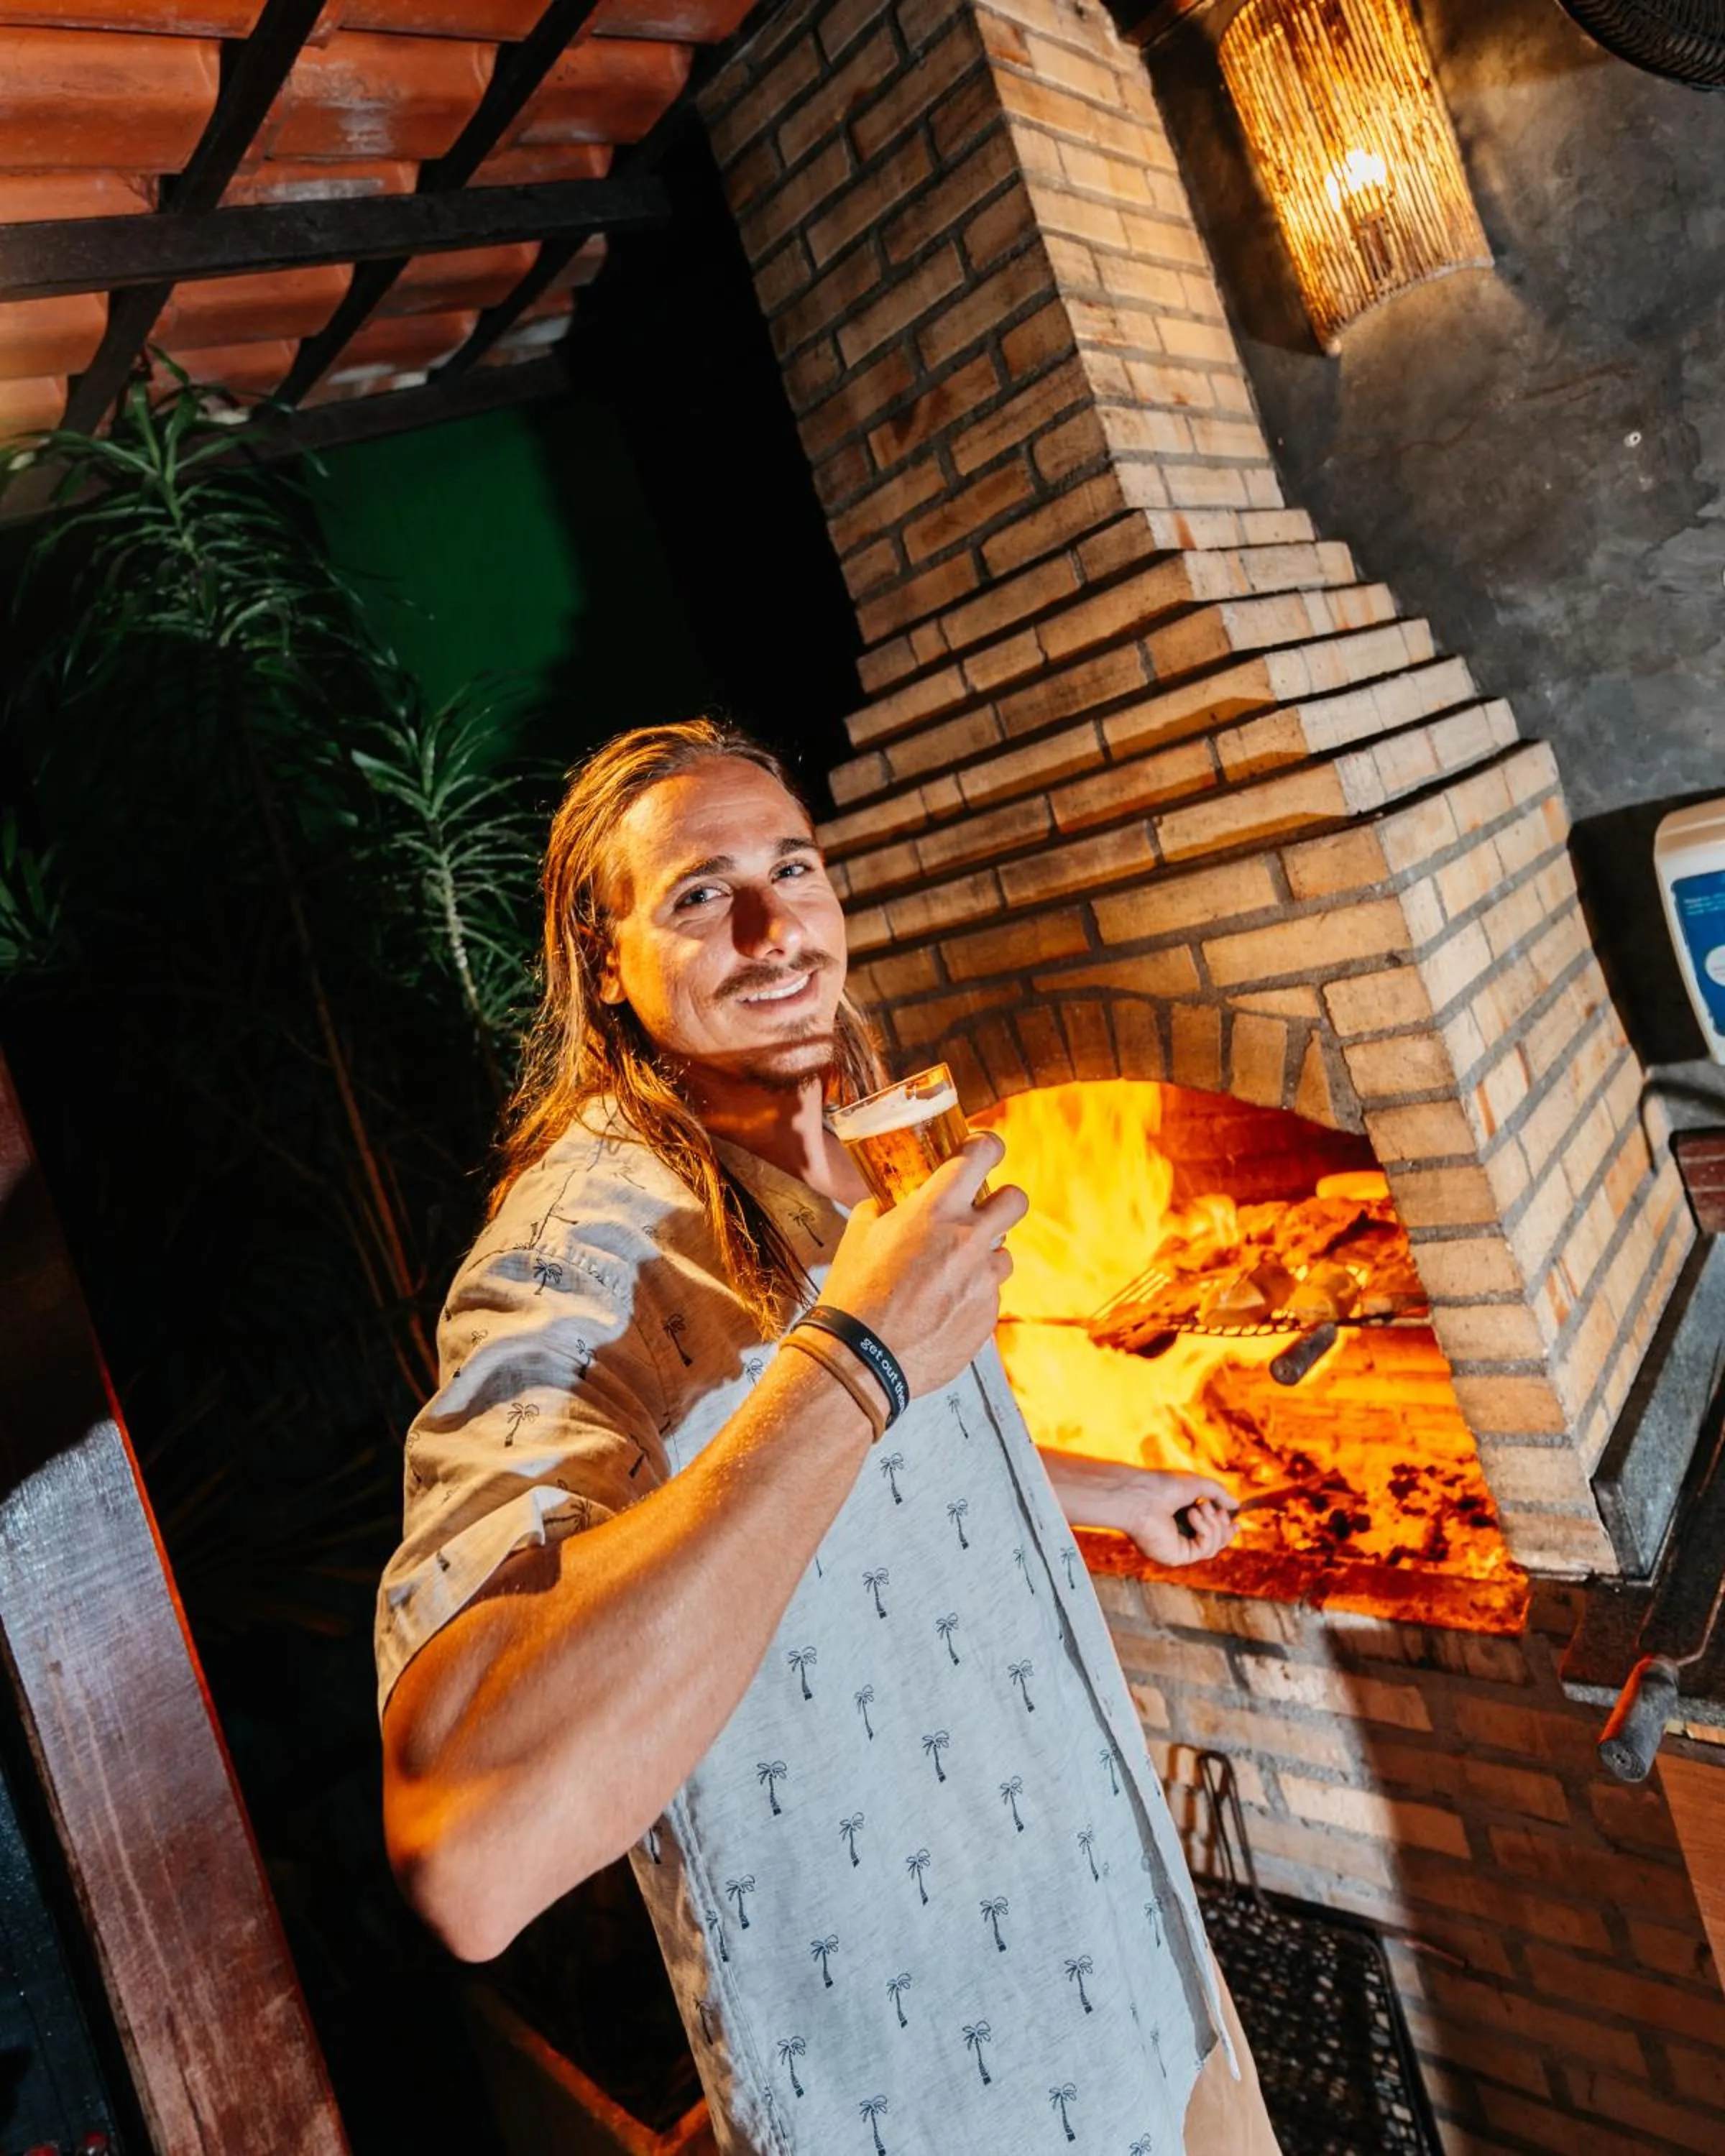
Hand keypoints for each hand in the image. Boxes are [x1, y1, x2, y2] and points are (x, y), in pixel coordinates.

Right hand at [816, 1132, 1028, 1396]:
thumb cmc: (855, 1293)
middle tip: (983, 1210)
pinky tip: (942, 1306)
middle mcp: (969, 1239)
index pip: (983, 1153)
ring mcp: (983, 1280)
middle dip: (1003, 1199)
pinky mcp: (988, 1315)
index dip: (988, 1146)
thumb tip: (891, 1200)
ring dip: (984, 1256)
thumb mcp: (858, 1234)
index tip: (985, 1150)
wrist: (862, 1358)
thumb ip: (883, 1207)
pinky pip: (990, 1293)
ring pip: (1004, 1253)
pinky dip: (972, 1294)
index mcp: (935, 1209)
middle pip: (1015, 1200)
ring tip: (950, 1272)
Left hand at [1042, 1455, 1238, 1567]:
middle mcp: (1179, 1537)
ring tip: (1200, 1507)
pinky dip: (1205, 1530)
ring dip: (1214, 1525)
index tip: (1236, 1521)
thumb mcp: (1198, 1485)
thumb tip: (1236, 1505)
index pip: (1210, 1533)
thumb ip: (1219, 1494)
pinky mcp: (1176, 1557)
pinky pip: (1204, 1550)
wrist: (1142, 1494)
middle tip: (1214, 1509)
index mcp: (1182, 1521)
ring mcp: (1177, 1548)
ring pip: (1213, 1548)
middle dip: (1222, 1526)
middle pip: (1216, 1543)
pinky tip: (1192, 1514)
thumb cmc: (1164, 1486)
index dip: (1225, 1530)